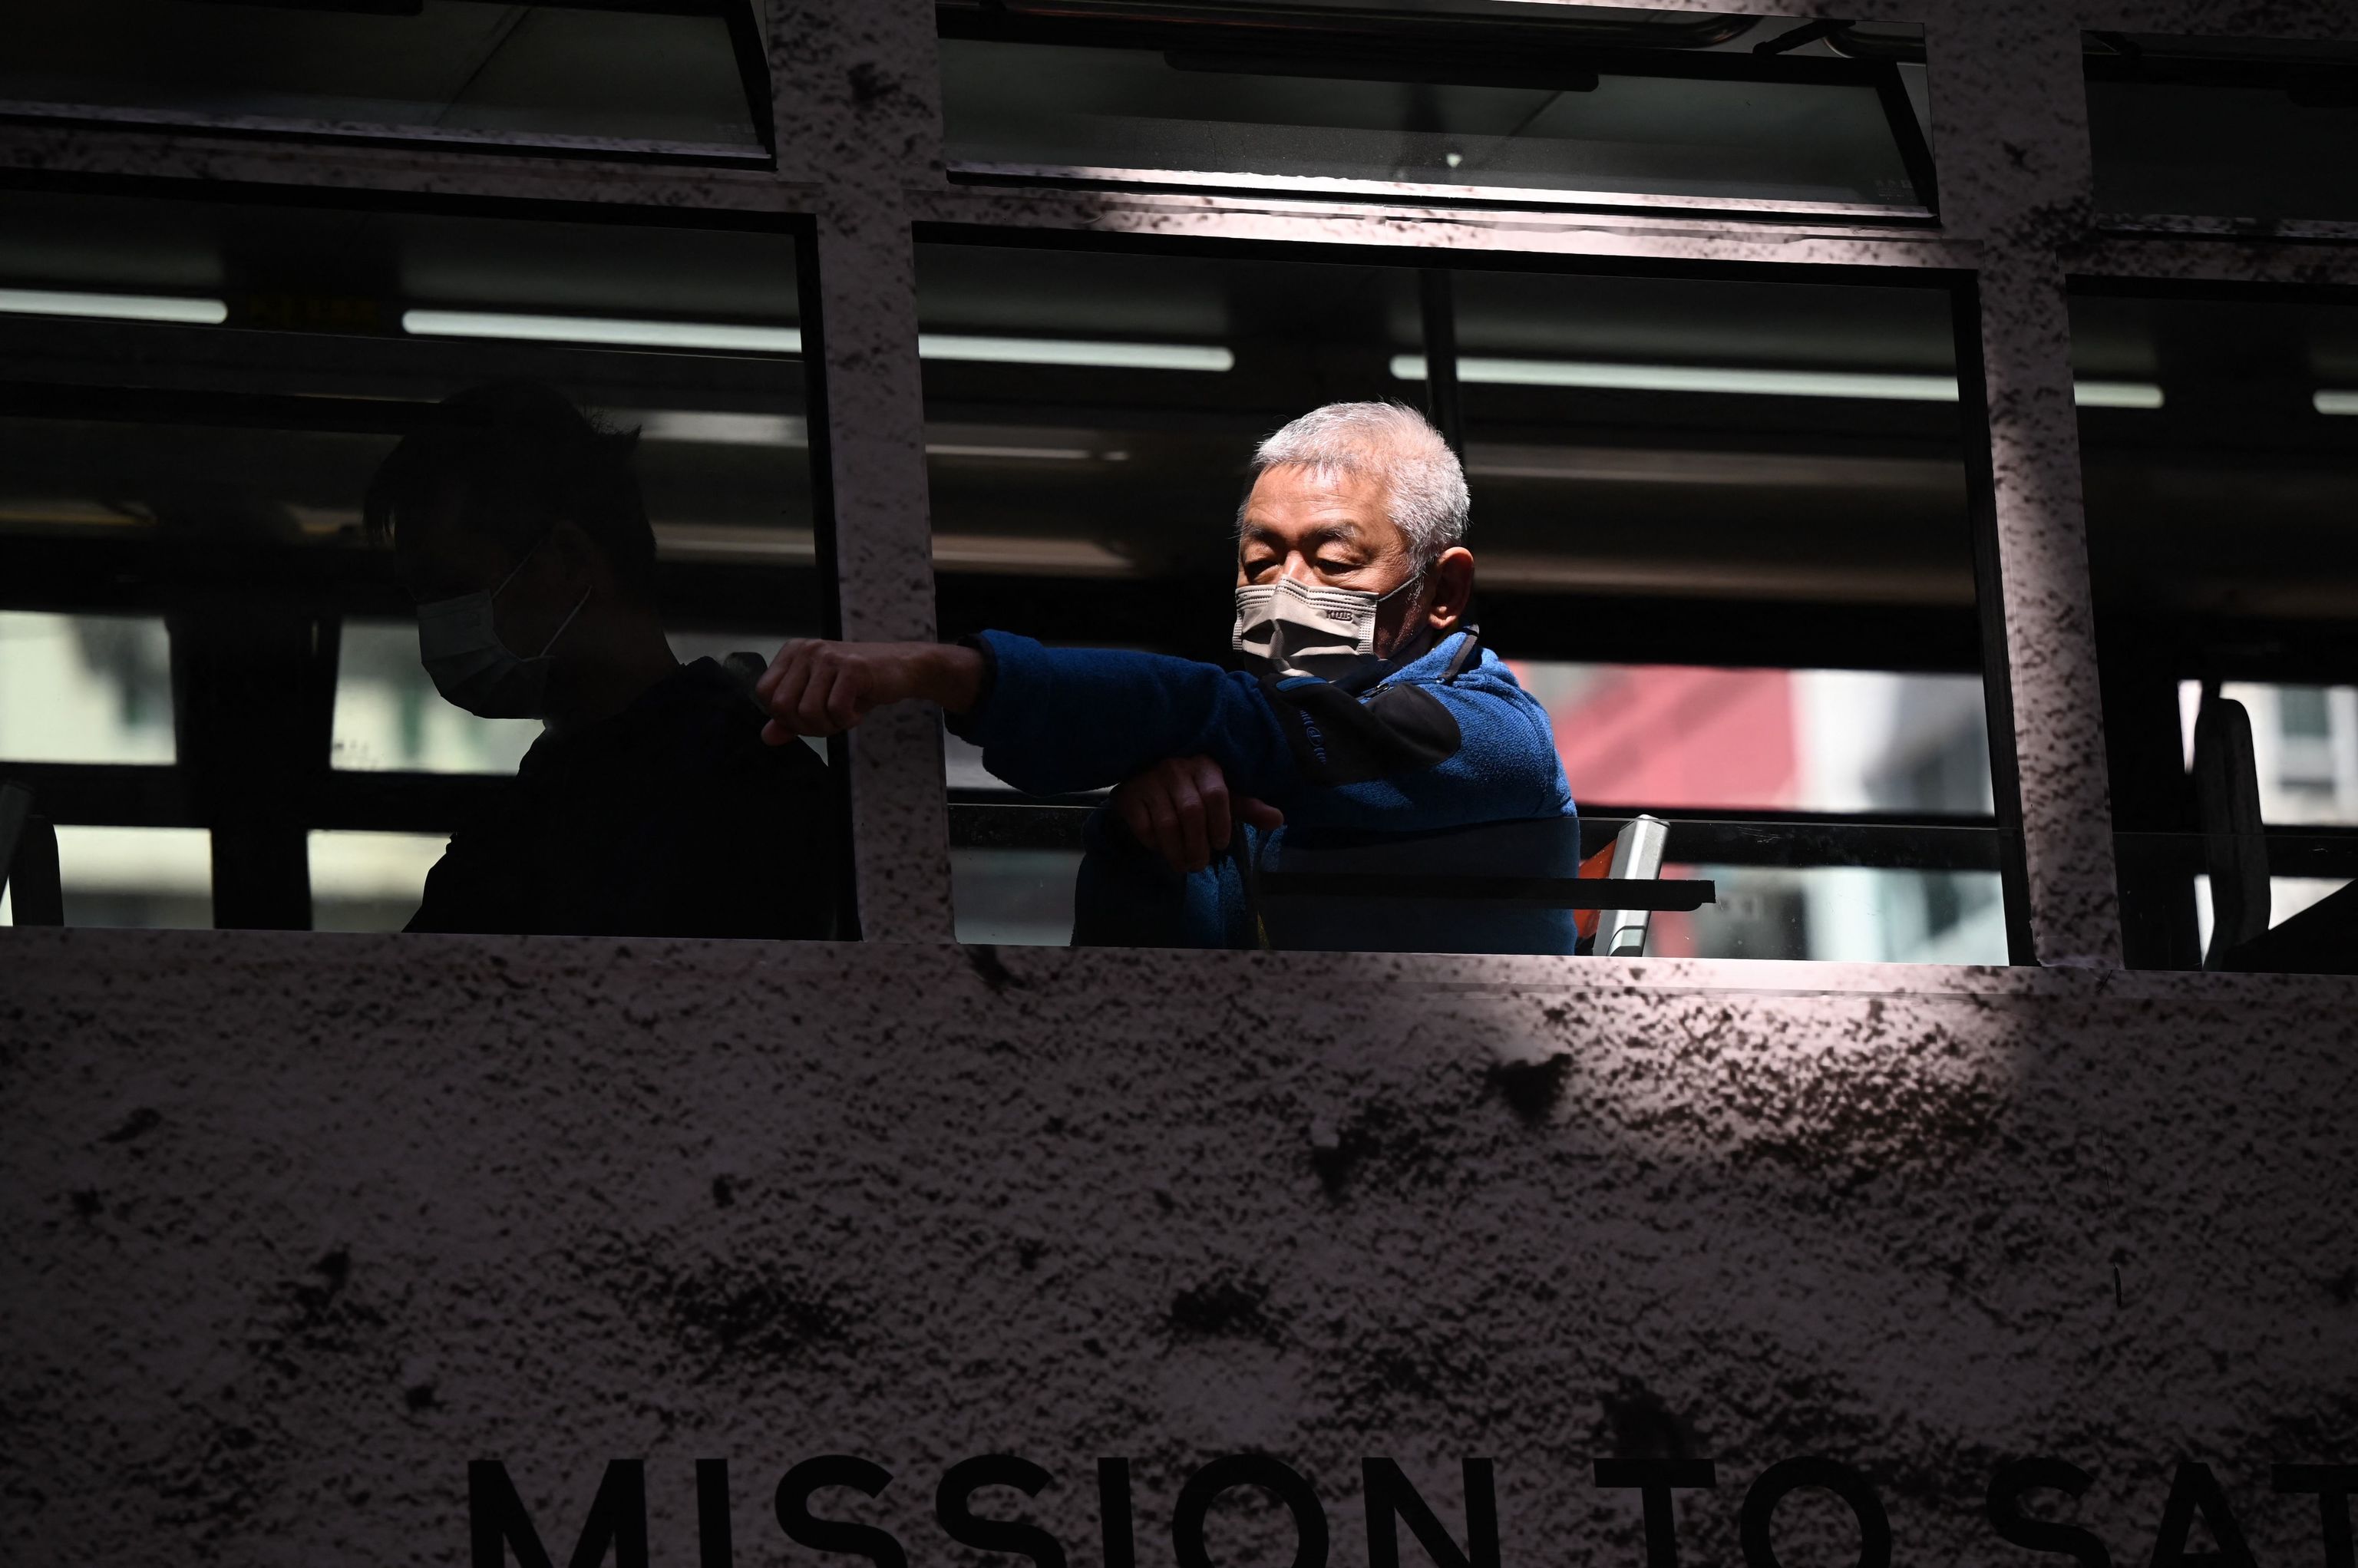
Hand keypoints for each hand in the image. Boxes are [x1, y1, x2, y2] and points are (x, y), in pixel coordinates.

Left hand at [755, 639, 983, 740]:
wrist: (902, 668)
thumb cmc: (860, 683)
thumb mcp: (820, 698)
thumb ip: (791, 718)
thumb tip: (768, 737)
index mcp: (793, 652)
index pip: (765, 694)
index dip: (785, 717)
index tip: (809, 717)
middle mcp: (807, 649)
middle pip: (782, 706)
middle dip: (806, 726)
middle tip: (830, 720)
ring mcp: (829, 656)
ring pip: (808, 711)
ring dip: (829, 725)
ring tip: (845, 715)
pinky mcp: (852, 667)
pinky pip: (836, 710)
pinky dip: (847, 721)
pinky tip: (858, 711)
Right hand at [1112, 755, 1282, 873]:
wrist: (1144, 768)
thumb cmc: (1190, 785)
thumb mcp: (1221, 792)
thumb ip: (1247, 807)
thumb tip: (1279, 820)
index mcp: (1204, 765)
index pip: (1216, 795)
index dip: (1221, 824)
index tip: (1220, 844)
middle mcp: (1175, 769)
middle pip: (1192, 813)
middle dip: (1198, 846)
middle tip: (1199, 865)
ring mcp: (1149, 781)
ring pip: (1167, 823)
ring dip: (1176, 851)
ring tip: (1183, 865)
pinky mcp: (1128, 795)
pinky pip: (1142, 826)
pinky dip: (1153, 843)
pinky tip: (1161, 848)